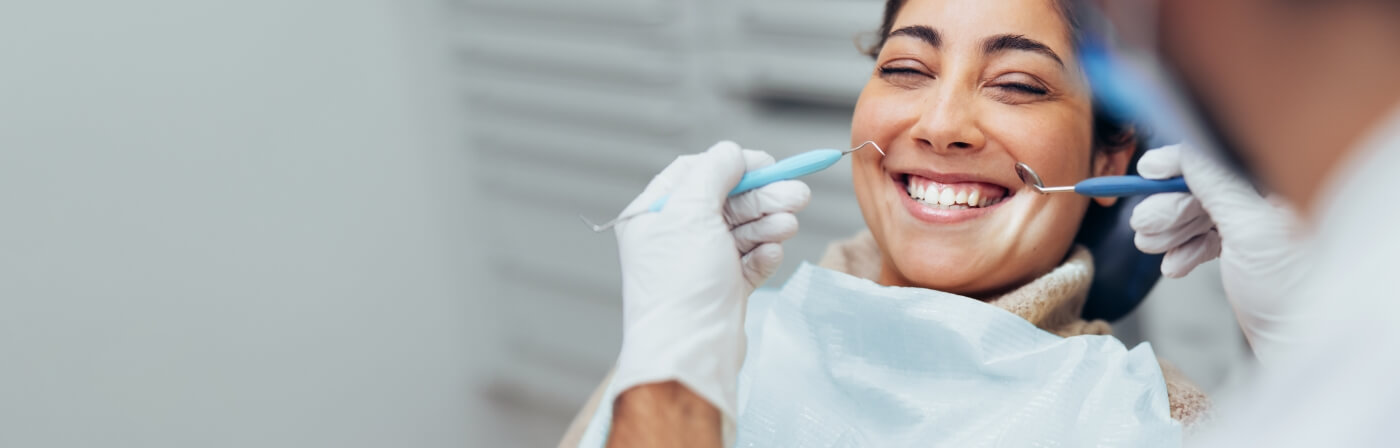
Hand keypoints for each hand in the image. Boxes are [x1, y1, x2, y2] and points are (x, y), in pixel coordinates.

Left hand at [611, 141, 810, 420]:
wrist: (690, 353)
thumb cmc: (681, 284)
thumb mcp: (692, 212)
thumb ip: (714, 172)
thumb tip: (732, 153)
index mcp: (653, 215)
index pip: (694, 172)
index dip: (732, 164)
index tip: (766, 164)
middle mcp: (674, 237)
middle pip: (725, 201)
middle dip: (762, 196)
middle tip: (798, 194)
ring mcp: (699, 264)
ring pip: (741, 230)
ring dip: (767, 222)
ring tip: (790, 223)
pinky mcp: (722, 289)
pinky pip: (748, 261)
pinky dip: (763, 254)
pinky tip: (772, 252)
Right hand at [1130, 144, 1309, 362]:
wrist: (1302, 344)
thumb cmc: (1292, 290)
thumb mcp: (1250, 228)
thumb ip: (1216, 184)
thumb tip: (1183, 153)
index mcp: (1279, 185)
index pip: (1218, 160)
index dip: (1178, 165)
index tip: (1146, 172)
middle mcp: (1267, 202)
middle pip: (1202, 190)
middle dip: (1168, 208)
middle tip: (1143, 225)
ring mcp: (1254, 229)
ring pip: (1198, 217)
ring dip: (1169, 232)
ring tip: (1150, 247)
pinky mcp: (1244, 256)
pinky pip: (1204, 242)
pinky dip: (1184, 252)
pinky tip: (1174, 267)